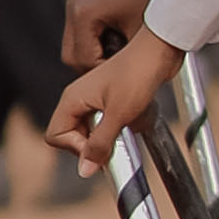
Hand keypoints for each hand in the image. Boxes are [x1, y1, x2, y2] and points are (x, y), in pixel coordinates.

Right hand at [48, 0, 184, 163]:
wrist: (163, 47)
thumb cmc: (140, 73)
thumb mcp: (119, 114)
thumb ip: (100, 145)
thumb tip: (84, 171)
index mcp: (72, 98)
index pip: (55, 135)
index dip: (75, 147)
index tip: (99, 145)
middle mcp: (79, 97)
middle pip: (74, 135)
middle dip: (95, 141)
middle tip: (118, 135)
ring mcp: (96, 96)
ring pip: (95, 129)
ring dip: (113, 133)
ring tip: (131, 121)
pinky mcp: (114, 95)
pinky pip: (111, 120)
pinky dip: (124, 123)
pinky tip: (140, 114)